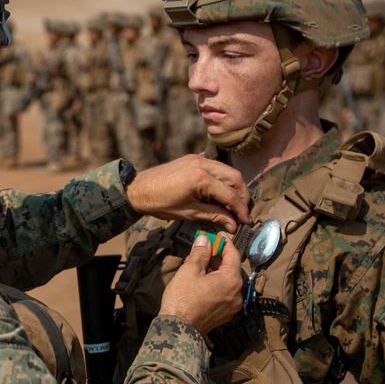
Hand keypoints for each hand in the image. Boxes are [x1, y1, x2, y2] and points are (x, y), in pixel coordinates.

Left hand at [126, 154, 250, 232]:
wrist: (138, 189)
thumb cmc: (160, 203)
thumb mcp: (189, 213)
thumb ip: (214, 216)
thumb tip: (233, 224)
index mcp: (201, 178)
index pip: (230, 194)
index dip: (241, 209)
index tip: (245, 221)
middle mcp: (203, 164)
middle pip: (235, 177)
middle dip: (242, 195)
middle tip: (241, 212)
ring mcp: (198, 159)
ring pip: (228, 171)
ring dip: (234, 187)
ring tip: (232, 205)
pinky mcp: (194, 158)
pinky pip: (216, 168)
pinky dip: (223, 180)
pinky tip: (220, 194)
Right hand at [159, 233, 243, 334]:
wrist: (178, 329)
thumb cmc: (182, 299)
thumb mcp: (190, 270)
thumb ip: (200, 253)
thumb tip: (204, 240)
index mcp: (231, 280)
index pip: (233, 255)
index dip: (225, 243)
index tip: (218, 236)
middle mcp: (236, 294)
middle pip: (231, 269)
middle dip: (218, 258)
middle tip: (205, 250)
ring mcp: (231, 306)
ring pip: (226, 282)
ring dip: (216, 272)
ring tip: (198, 266)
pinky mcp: (224, 314)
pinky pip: (223, 294)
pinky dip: (215, 285)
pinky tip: (201, 282)